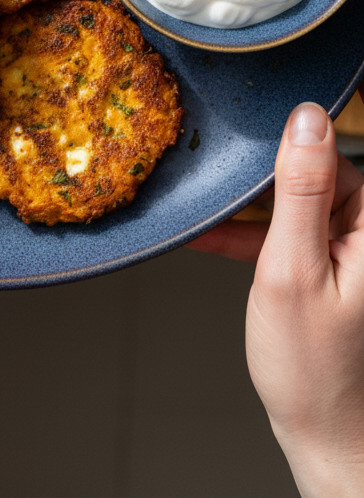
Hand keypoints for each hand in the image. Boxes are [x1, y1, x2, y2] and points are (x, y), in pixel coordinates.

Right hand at [189, 102, 363, 496]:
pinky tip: (212, 236)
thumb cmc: (314, 368)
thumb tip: (306, 118)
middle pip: (310, 175)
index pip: (330, 154)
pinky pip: (288, 234)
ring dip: (248, 210)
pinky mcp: (330, 268)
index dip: (279, 150)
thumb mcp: (292, 268)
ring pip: (293, 203)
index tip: (235, 147)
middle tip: (213, 184)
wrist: (325, 437)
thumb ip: (299, 190)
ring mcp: (350, 252)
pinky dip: (252, 237)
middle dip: (258, 181)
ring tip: (205, 213)